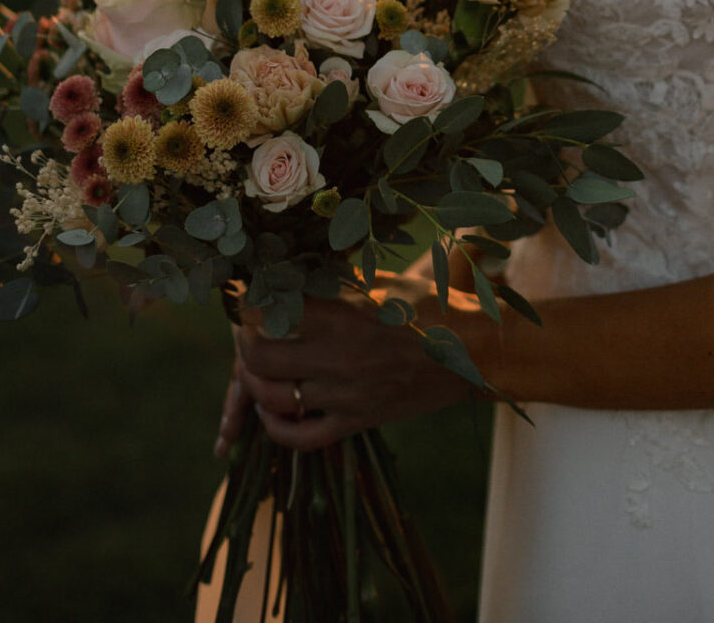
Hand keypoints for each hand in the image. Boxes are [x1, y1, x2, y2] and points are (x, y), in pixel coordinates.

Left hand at [221, 285, 480, 453]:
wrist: (470, 352)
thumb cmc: (427, 306)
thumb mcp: (380, 283)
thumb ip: (334, 283)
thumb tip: (289, 274)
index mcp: (343, 315)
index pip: (270, 311)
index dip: (248, 304)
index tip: (245, 296)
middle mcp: (338, 357)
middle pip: (259, 357)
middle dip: (243, 342)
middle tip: (246, 330)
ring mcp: (345, 395)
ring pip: (273, 398)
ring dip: (252, 382)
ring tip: (253, 367)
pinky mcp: (356, 422)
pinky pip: (300, 437)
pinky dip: (276, 426)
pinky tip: (271, 409)